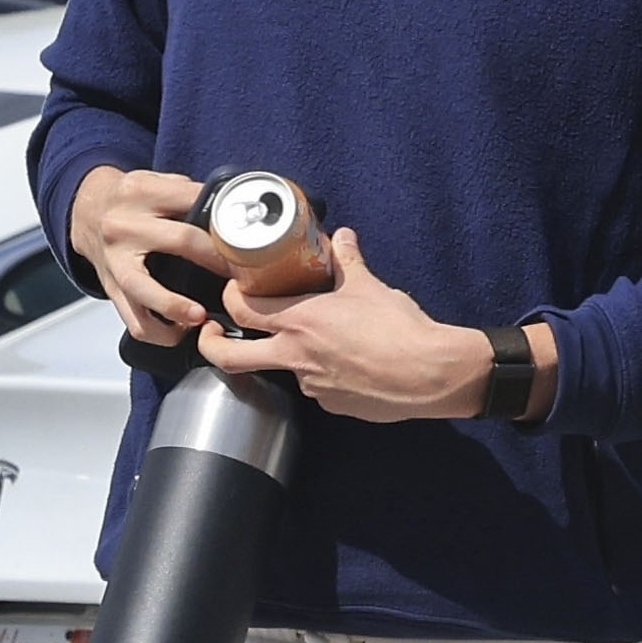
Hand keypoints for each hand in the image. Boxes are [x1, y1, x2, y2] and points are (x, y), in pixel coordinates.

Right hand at [68, 165, 227, 343]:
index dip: (222, 219)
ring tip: (202, 317)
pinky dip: (160, 333)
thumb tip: (232, 211)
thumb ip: (186, 194)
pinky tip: (180, 331)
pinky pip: (134, 320)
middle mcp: (124, 225)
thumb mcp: (155, 181)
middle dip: (217, 260)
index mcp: (141, 192)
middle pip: (181, 241)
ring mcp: (115, 260)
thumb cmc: (130, 200)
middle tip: (241, 274)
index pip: (192, 201)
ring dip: (177, 307)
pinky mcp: (111, 288)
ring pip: (145, 290)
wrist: (85, 212)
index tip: (248, 236)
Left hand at [205, 226, 497, 422]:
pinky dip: (321, 372)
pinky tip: (345, 361)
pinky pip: (315, 386)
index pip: (242, 309)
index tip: (232, 291)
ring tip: (312, 339)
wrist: (431, 374)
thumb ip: (349, 262)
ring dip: (286, 354)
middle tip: (213, 332)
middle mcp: (297, 356)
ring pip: (281, 369)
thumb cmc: (401, 330)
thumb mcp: (371, 288)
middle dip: (210, 344)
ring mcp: (311, 385)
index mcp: (301, 321)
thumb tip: (342, 238)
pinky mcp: (331, 404)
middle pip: (230, 357)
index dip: (229, 298)